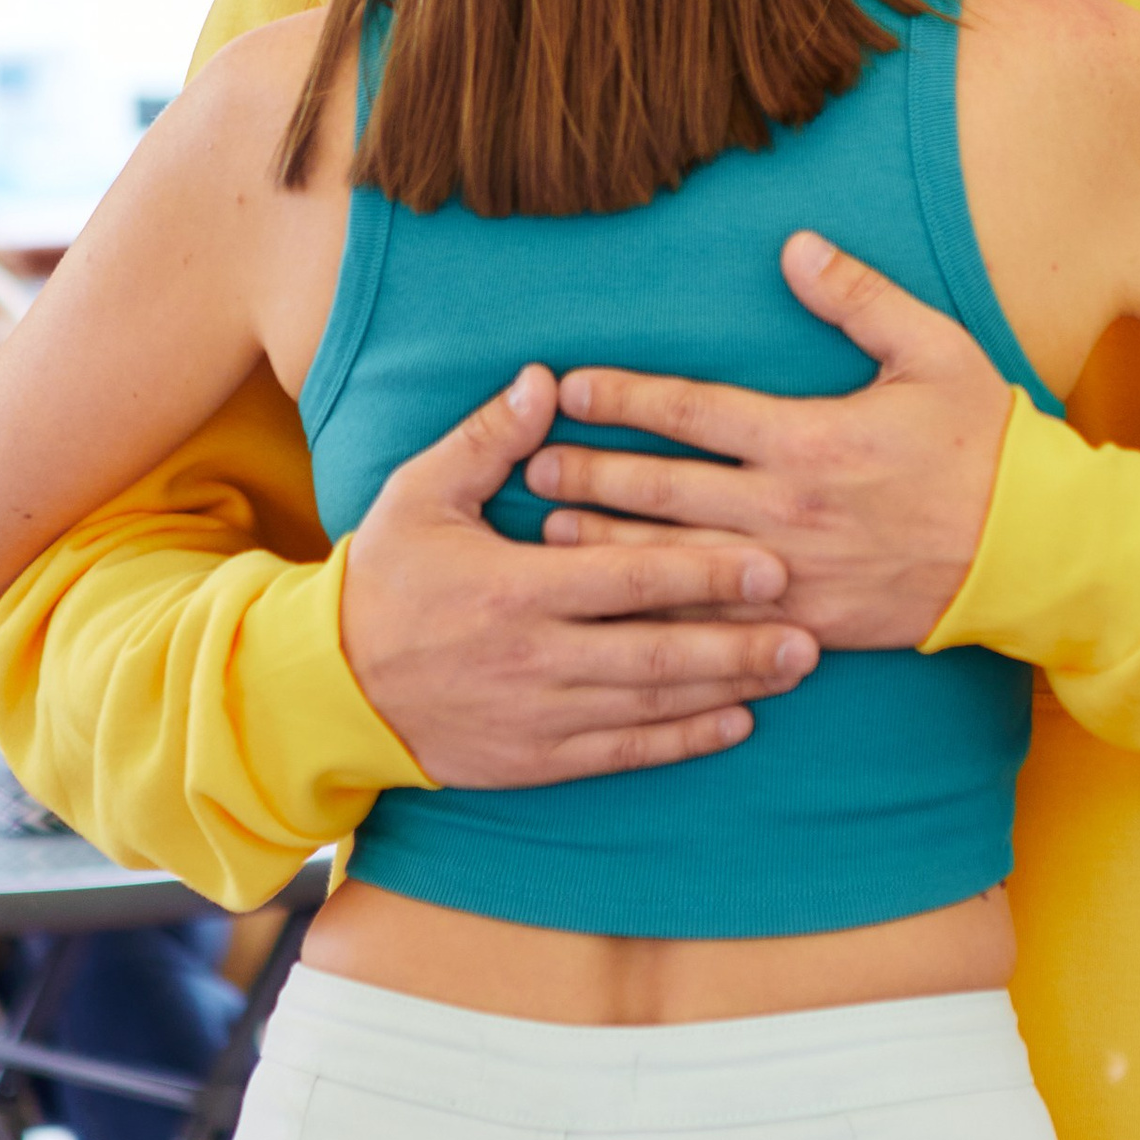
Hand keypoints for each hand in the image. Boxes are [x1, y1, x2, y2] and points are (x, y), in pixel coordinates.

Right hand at [340, 366, 820, 786]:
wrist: (328, 689)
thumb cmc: (381, 579)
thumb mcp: (419, 496)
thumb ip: (485, 440)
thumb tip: (543, 380)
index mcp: (513, 588)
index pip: (628, 580)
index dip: (703, 573)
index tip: (769, 561)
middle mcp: (535, 659)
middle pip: (657, 652)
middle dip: (739, 641)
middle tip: (810, 630)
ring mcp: (539, 716)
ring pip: (651, 706)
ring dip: (727, 689)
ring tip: (794, 670)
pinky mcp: (536, 759)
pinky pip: (624, 753)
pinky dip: (684, 741)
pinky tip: (736, 723)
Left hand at [527, 234, 1013, 650]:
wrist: (1032, 551)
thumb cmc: (986, 444)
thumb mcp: (935, 351)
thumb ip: (859, 299)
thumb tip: (795, 247)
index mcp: (811, 438)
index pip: (692, 412)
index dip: (622, 398)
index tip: (567, 388)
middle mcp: (789, 508)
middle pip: (664, 489)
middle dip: (590, 473)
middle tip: (528, 467)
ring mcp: (793, 571)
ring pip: (676, 560)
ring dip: (606, 545)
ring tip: (546, 533)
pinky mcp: (807, 619)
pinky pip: (718, 621)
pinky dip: (661, 612)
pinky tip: (619, 607)